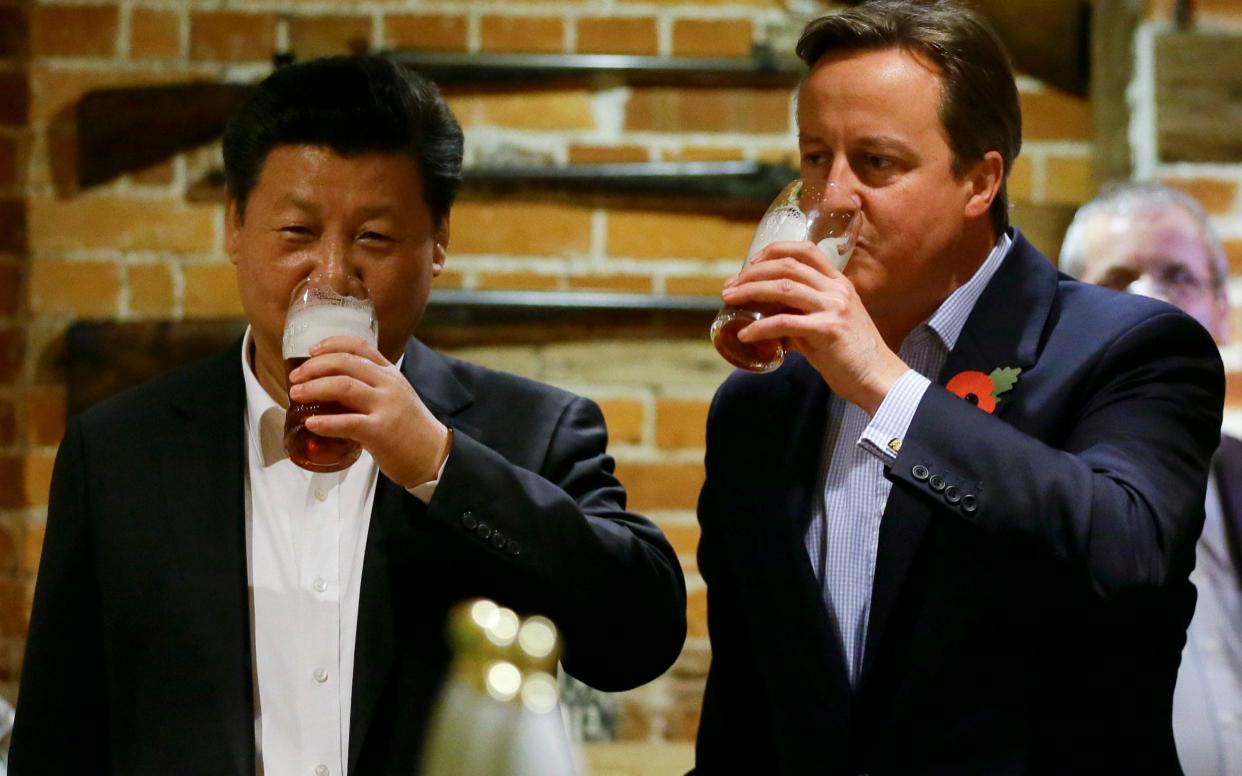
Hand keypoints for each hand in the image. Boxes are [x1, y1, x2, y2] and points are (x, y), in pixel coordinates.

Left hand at [288, 336, 450, 486]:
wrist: (434, 455)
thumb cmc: (410, 428)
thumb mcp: (395, 397)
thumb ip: (370, 387)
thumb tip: (331, 387)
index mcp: (390, 373)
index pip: (359, 346)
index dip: (331, 344)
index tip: (311, 350)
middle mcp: (388, 385)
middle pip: (345, 363)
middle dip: (314, 367)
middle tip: (295, 377)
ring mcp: (385, 407)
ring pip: (343, 386)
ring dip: (314, 388)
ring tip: (296, 395)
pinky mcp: (381, 432)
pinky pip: (347, 423)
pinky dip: (325, 422)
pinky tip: (310, 423)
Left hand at [721, 240, 908, 414]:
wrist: (878, 379)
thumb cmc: (852, 357)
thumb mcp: (828, 327)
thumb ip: (801, 318)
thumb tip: (770, 323)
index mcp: (838, 283)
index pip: (805, 251)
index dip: (773, 252)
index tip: (750, 264)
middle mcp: (836, 290)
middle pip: (786, 266)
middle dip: (752, 273)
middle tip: (730, 287)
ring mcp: (833, 308)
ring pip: (783, 288)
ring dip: (750, 292)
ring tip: (729, 300)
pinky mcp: (827, 330)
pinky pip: (784, 323)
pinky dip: (759, 328)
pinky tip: (745, 335)